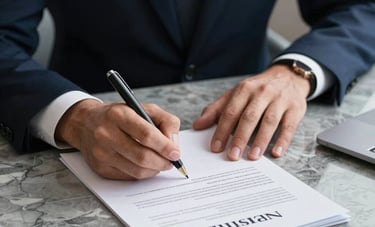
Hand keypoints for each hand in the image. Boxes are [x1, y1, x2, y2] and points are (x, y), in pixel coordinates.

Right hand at [55, 100, 180, 179]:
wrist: (87, 123)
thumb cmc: (120, 115)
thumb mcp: (145, 108)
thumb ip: (166, 121)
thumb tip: (174, 144)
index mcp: (119, 115)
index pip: (146, 135)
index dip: (165, 146)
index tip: (175, 153)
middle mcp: (106, 134)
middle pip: (142, 156)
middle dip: (162, 162)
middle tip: (171, 162)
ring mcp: (101, 153)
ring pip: (137, 170)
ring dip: (154, 169)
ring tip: (160, 163)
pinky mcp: (100, 168)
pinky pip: (129, 177)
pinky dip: (143, 173)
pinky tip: (146, 166)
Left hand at [193, 65, 309, 160]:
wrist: (288, 76)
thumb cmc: (257, 90)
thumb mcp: (235, 94)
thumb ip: (216, 110)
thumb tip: (198, 125)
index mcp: (244, 89)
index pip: (231, 112)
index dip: (222, 130)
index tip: (216, 147)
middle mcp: (262, 93)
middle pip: (249, 117)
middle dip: (240, 137)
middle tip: (233, 156)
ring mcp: (280, 100)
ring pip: (269, 121)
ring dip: (260, 140)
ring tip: (252, 156)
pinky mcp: (295, 109)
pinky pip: (289, 126)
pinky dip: (283, 140)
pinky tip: (276, 152)